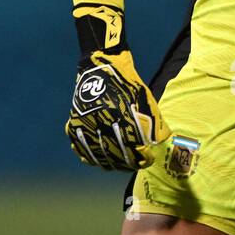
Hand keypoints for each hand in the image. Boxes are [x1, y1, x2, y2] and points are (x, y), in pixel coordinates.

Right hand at [65, 48, 170, 170]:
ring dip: (112, 164)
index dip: (144, 159)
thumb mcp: (146, 101)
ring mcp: (88, 124)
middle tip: (136, 164)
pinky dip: (91, 157)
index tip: (149, 159)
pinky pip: (81, 148)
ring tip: (121, 165)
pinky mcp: (76, 124)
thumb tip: (158, 143)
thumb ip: (154, 123)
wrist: (101, 68)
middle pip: (118, 156)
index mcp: (124, 117)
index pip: (136, 149)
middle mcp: (105, 123)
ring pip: (100, 156)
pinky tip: (99, 161)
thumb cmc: (128, 85)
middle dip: (130, 164)